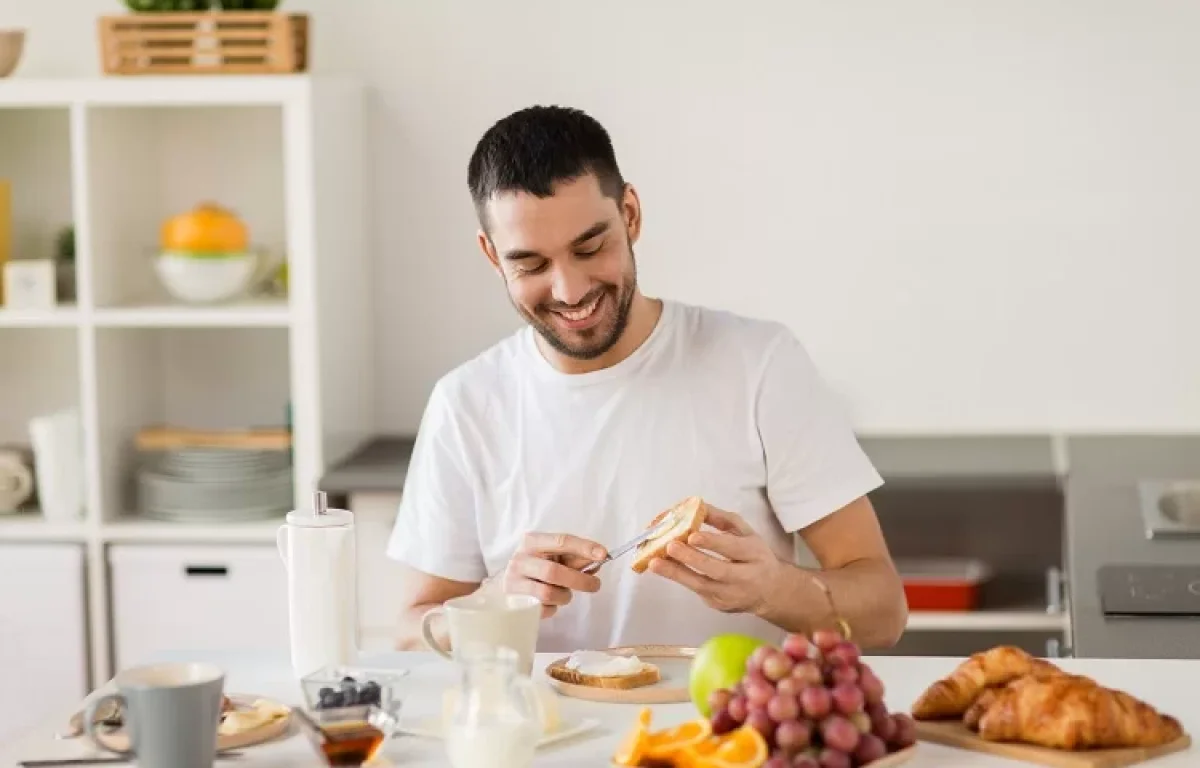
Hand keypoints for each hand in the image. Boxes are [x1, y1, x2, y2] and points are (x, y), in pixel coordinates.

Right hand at [503, 532, 607, 617]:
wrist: (508, 584)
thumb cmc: (538, 566)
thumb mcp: (554, 556)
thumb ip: (575, 557)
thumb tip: (598, 559)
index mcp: (532, 541)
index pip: (561, 541)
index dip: (584, 547)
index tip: (603, 555)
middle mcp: (520, 560)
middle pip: (553, 571)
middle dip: (580, 580)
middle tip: (596, 585)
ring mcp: (514, 582)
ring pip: (548, 593)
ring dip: (565, 595)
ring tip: (565, 593)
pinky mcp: (514, 603)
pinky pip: (542, 609)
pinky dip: (554, 607)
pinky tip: (552, 601)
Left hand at [647, 506, 782, 614]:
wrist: (770, 592)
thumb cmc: (754, 555)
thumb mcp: (745, 533)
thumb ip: (722, 519)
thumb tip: (696, 506)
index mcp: (755, 554)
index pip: (733, 548)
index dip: (713, 542)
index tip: (692, 535)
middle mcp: (745, 578)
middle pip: (718, 570)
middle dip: (692, 559)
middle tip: (670, 546)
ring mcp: (731, 595)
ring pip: (703, 585)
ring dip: (677, 574)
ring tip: (655, 563)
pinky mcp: (719, 605)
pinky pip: (697, 591)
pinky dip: (679, 579)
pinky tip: (663, 568)